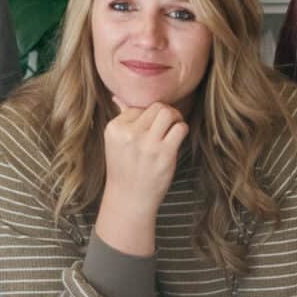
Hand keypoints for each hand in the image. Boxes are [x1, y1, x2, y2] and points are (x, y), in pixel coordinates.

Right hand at [101, 98, 189, 215]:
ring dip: (175, 118)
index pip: (138, 107)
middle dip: (165, 113)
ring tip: (173, 127)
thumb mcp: (115, 143)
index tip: (150, 127)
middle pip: (156, 107)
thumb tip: (118, 97)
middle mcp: (129, 134)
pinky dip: (182, 130)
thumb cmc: (124, 169)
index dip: (148, 115)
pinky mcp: (164, 154)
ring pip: (169, 113)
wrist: (129, 199)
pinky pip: (180, 128)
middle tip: (167, 123)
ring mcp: (147, 144)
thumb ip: (120, 119)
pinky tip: (177, 139)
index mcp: (114, 128)